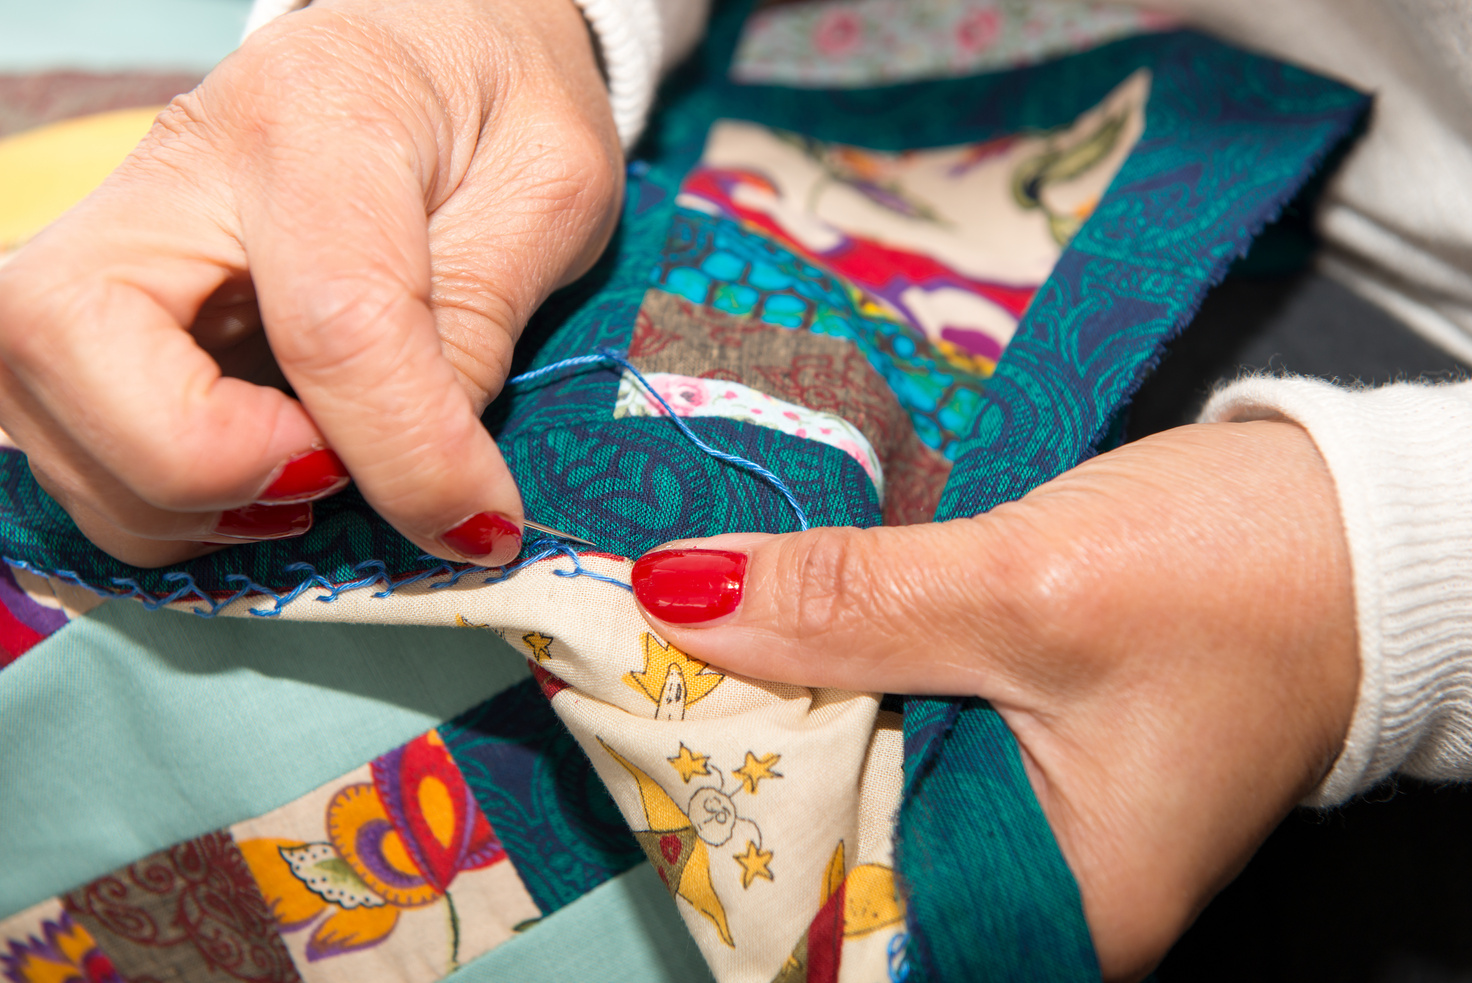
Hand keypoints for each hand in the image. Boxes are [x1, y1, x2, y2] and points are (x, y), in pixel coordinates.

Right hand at [0, 0, 619, 566]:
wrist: (429, 50)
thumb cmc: (498, 106)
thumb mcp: (549, 190)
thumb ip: (483, 323)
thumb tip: (430, 484)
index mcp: (318, 118)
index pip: (330, 319)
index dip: (408, 453)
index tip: (483, 524)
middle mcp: (170, 171)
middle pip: (70, 341)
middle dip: (202, 467)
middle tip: (336, 477)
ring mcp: (110, 239)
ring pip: (49, 417)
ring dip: (185, 506)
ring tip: (321, 475)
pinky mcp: (95, 309)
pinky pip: (76, 448)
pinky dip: (163, 505)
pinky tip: (269, 474)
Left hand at [630, 420, 1358, 980]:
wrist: (1351, 523)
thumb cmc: (1240, 576)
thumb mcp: (1027, 588)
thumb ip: (848, 602)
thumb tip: (670, 597)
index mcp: (1043, 907)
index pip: (833, 922)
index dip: (720, 841)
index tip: (624, 738)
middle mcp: (1021, 884)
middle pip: (830, 847)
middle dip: (729, 760)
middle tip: (619, 668)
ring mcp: (1013, 809)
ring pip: (848, 774)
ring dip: (771, 703)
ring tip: (663, 634)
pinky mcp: (1006, 736)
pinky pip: (887, 722)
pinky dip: (828, 671)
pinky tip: (759, 620)